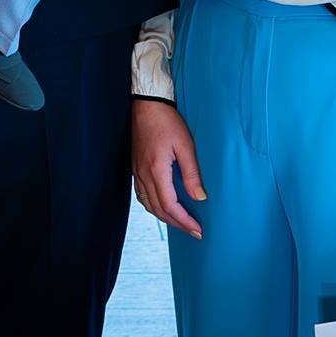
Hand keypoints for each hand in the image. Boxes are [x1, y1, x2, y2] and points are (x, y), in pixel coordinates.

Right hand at [130, 98, 205, 237]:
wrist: (145, 105)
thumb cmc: (167, 121)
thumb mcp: (185, 145)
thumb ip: (191, 173)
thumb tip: (199, 197)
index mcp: (156, 170)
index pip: (169, 205)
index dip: (183, 220)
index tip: (197, 229)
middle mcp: (143, 175)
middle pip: (158, 209)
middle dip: (176, 224)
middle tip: (193, 231)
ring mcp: (137, 172)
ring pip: (148, 204)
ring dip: (164, 217)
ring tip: (180, 222)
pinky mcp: (135, 168)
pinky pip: (141, 195)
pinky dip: (153, 206)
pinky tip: (162, 206)